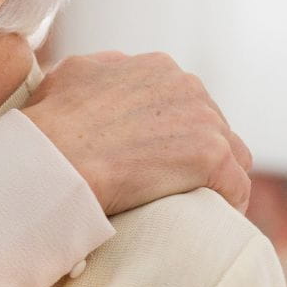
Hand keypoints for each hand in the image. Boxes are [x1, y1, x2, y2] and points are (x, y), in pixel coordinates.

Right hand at [23, 51, 253, 213]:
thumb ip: (101, 70)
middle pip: (211, 124)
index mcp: (156, 67)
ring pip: (232, 153)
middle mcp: (186, 85)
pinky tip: (213, 219)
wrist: (53, 158)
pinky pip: (236, 185)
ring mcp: (204, 119)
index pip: (185, 99)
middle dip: (195, 151)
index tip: (158, 154)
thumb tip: (110, 73)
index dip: (173, 130)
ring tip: (196, 203)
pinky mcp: (212, 156)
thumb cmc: (50, 124)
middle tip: (173, 183)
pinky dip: (227, 203)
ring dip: (216, 176)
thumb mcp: (70, 74)